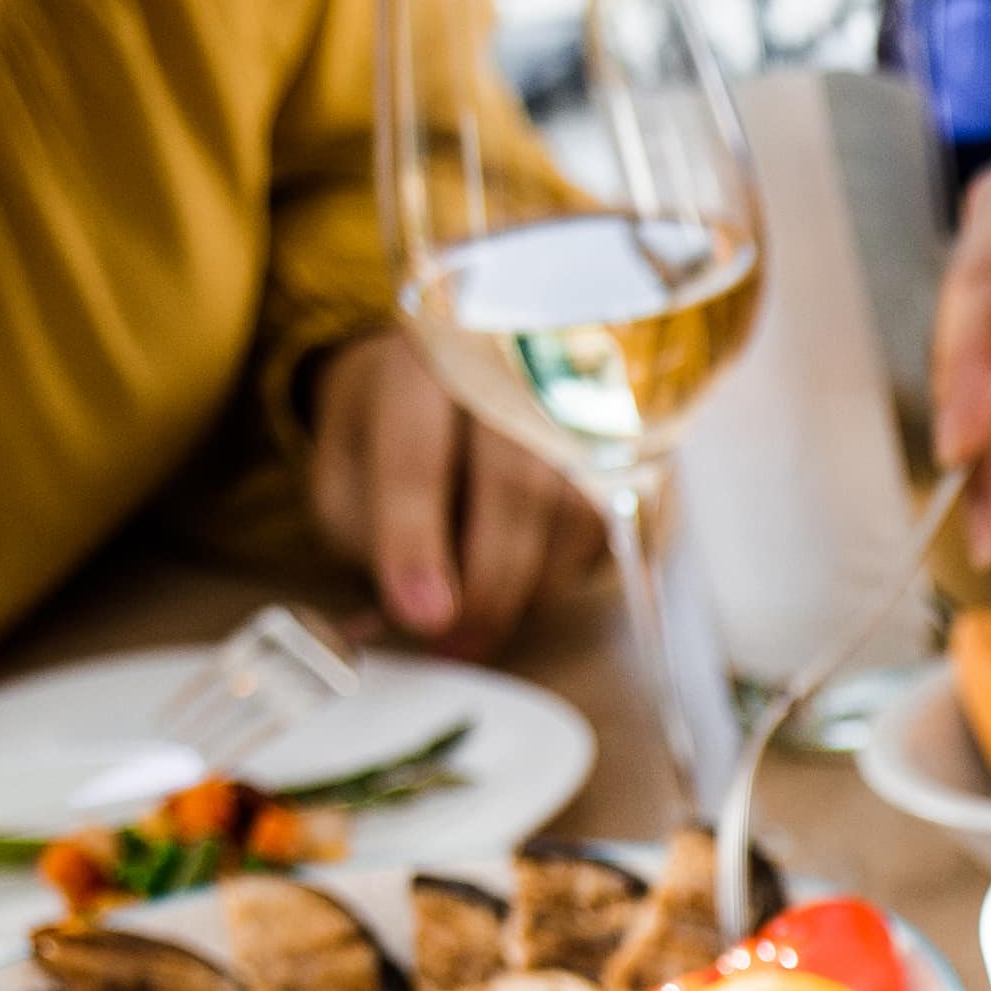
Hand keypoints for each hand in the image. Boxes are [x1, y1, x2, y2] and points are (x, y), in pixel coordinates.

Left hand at [302, 336, 596, 653]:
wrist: (470, 353)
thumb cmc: (406, 415)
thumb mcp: (351, 458)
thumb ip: (367, 528)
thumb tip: (421, 610)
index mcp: (425, 349)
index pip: (418, 455)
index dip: (416, 543)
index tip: (422, 615)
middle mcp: (516, 352)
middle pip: (515, 487)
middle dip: (487, 585)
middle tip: (457, 641)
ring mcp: (589, 386)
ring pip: (576, 512)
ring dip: (533, 583)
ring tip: (489, 606)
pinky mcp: (639, 430)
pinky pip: (618, 523)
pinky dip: (573, 564)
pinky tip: (533, 565)